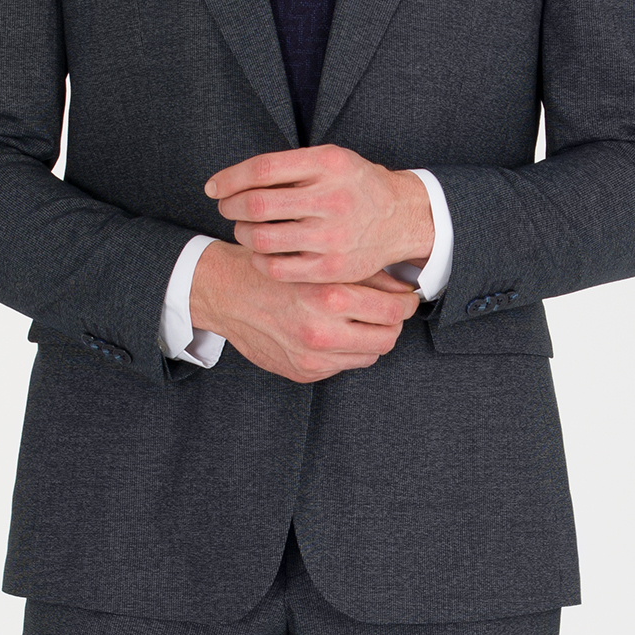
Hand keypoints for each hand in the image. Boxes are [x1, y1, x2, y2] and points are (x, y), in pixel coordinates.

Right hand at [188, 238, 419, 384]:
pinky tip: (333, 332)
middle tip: (390, 311)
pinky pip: (342, 366)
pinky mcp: (304, 372)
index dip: (407, 304)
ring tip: (360, 321)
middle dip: (393, 324)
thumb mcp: (320, 262)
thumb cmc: (274, 271)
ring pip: (368, 356)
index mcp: (329, 297)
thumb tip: (403, 288)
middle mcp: (321, 333)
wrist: (228, 294)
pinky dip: (345, 350)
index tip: (407, 299)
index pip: (393, 311)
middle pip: (387, 339)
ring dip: (370, 339)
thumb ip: (365, 275)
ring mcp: (312, 358)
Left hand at [204, 145, 435, 285]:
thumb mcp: (330, 160)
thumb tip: (231, 181)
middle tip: (227, 208)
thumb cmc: (354, 186)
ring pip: (263, 239)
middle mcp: (331, 199)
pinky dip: (260, 260)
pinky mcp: (332, 267)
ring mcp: (332, 237)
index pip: (261, 170)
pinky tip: (262, 252)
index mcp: (327, 164)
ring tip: (244, 229)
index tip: (214, 187)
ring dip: (242, 233)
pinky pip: (278, 268)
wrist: (400, 217)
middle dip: (231, 207)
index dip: (229, 179)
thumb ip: (288, 167)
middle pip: (257, 205)